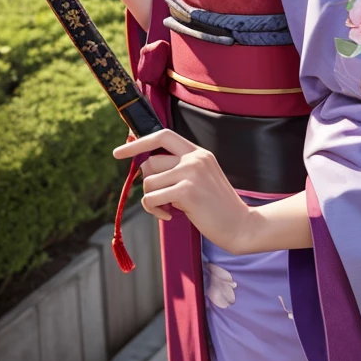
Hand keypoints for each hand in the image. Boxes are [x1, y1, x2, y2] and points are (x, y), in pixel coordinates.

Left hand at [113, 130, 252, 254]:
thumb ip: (179, 169)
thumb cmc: (216, 206)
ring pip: (148, 182)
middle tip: (161, 198)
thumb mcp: (201, 178)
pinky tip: (170, 216)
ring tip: (169, 209)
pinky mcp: (186, 191)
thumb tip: (146, 168)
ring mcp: (191, 172)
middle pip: (150, 162)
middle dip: (148, 183)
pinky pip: (152, 199)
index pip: (163, 135)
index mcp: (198, 152)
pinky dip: (155, 211)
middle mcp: (194, 158)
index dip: (139, 142)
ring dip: (152, 200)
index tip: (119, 152)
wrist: (240, 224)